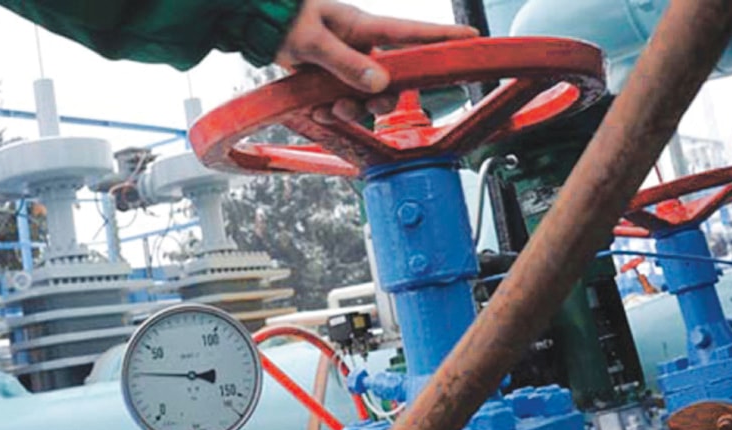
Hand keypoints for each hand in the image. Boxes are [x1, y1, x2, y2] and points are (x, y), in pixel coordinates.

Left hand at [274, 0, 478, 122]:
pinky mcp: (334, 77)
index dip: (443, 37)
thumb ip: (345, 63)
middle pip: (392, 81)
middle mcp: (362, 47)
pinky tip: (316, 109)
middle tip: (356, 105)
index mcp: (364, 27)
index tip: (473, 40)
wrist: (258, 22)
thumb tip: (380, 84)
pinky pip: (344, 101)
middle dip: (378, 101)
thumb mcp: (313, 41)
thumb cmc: (285, 18)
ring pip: (367, 97)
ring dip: (350, 110)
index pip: (413, 33)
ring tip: (327, 108)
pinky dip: (331, 110)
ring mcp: (349, 63)